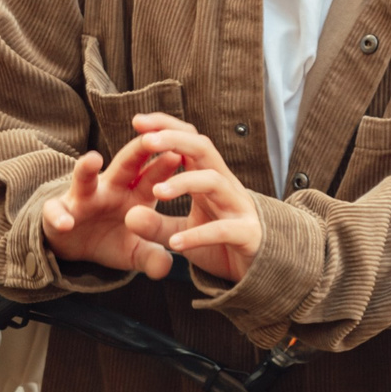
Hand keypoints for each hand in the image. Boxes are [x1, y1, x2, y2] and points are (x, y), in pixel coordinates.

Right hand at [41, 143, 181, 278]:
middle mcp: (110, 190)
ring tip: (92, 159)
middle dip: (137, 151)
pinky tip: (65, 223)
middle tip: (150, 138)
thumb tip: (166, 268)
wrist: (76, 246)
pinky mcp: (58, 211)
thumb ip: (152, 258)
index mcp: (136, 195)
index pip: (155, 175)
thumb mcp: (135, 253)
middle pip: (125, 165)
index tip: (182, 153)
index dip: (167, 165)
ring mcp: (83, 198)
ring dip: (87, 168)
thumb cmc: (111, 241)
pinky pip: (56, 211)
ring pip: (84, 179)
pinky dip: (59, 216)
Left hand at [117, 114, 263, 284]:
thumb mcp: (180, 233)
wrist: (261, 269)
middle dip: (175, 140)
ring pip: (215, 181)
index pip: (189, 142)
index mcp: (207, 178)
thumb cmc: (220, 244)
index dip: (166, 127)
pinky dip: (198, 235)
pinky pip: (224, 229)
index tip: (137, 121)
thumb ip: (155, 225)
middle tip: (146, 141)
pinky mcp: (247, 234)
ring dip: (184, 182)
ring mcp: (238, 207)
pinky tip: (175, 244)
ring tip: (157, 192)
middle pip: (203, 149)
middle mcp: (224, 186)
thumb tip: (129, 216)